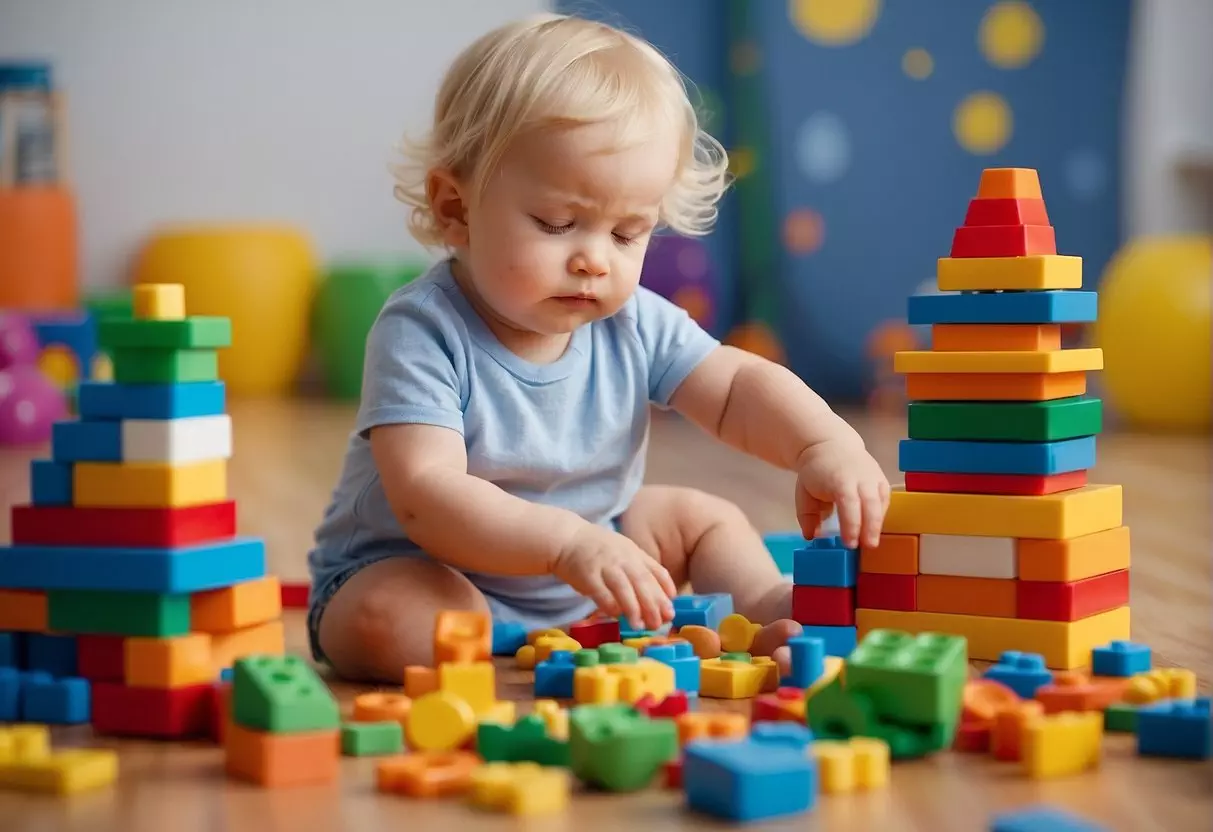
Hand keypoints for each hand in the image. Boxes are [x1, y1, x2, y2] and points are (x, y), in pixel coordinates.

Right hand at [553, 523, 676, 630]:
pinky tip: (615, 615)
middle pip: (643, 582)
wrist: (567, 537)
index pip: (656, 572)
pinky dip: (609, 604)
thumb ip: (641, 570)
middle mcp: (623, 558)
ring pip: (624, 587)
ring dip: (634, 608)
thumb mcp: (625, 552)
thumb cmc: (598, 550)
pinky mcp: (587, 574)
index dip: (665, 592)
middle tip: (659, 623)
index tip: (670, 609)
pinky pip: (601, 592)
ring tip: (639, 626)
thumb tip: (662, 596)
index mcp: (635, 553)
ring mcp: (605, 565)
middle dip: (653, 604)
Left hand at [795, 437, 889, 548]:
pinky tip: (873, 529)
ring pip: (881, 502)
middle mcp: (860, 477)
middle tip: (866, 547)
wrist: (830, 446)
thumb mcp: (804, 492)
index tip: (849, 543)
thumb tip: (812, 536)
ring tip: (871, 543)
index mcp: (839, 479)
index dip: (851, 524)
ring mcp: (873, 478)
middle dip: (869, 527)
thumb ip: (807, 516)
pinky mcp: (881, 481)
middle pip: (870, 503)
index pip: (848, 503)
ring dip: (877, 524)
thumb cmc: (816, 472)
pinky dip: (880, 515)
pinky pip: (885, 500)